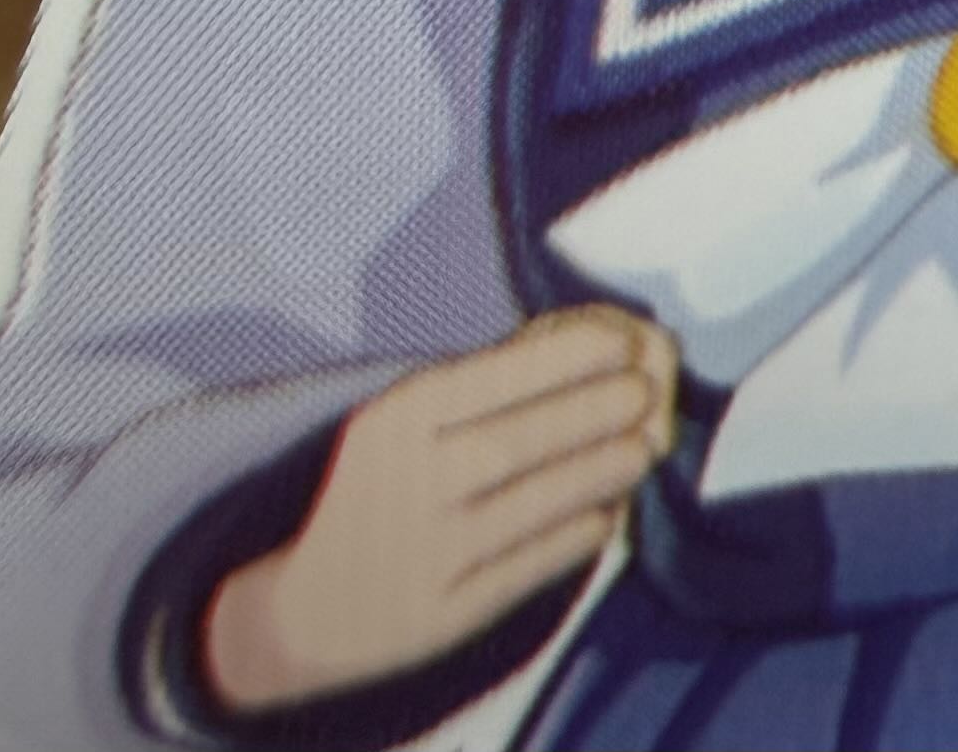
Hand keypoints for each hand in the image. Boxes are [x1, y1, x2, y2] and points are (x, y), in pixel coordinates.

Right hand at [203, 307, 678, 711]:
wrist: (310, 605)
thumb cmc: (385, 487)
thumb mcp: (407, 422)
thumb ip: (485, 389)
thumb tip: (597, 347)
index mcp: (396, 420)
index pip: (488, 379)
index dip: (562, 359)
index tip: (620, 340)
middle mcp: (407, 484)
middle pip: (515, 442)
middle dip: (592, 413)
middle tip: (647, 391)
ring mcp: (424, 554)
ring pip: (527, 505)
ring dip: (597, 472)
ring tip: (643, 449)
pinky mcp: (442, 616)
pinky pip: (522, 571)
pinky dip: (571, 540)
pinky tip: (605, 515)